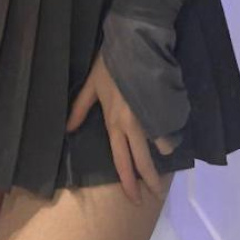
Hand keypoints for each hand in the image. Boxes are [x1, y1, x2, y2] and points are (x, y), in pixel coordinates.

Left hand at [66, 50, 177, 205]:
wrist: (134, 42)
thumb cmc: (109, 63)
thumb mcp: (91, 85)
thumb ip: (80, 108)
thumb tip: (67, 130)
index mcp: (114, 122)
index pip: (121, 159)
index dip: (128, 181)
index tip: (135, 198)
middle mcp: (133, 125)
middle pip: (143, 159)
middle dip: (151, 180)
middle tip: (156, 194)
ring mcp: (151, 116)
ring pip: (160, 145)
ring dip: (163, 154)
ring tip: (165, 162)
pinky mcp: (164, 106)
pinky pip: (170, 127)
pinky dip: (171, 133)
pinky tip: (172, 136)